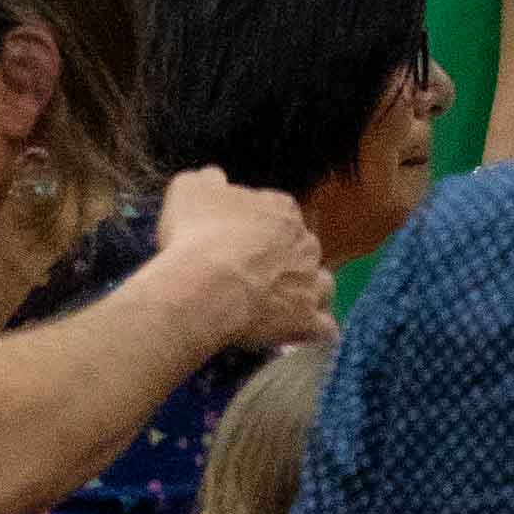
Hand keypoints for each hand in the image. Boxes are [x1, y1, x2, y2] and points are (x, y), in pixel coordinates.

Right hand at [145, 167, 336, 353]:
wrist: (206, 284)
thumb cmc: (197, 234)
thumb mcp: (190, 190)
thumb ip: (206, 181)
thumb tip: (215, 178)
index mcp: (281, 209)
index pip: (278, 212)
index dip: (258, 227)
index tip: (237, 241)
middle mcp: (305, 242)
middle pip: (302, 249)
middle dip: (284, 260)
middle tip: (252, 276)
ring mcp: (311, 282)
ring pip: (323, 285)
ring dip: (307, 293)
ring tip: (281, 305)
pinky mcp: (308, 320)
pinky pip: (323, 328)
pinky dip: (312, 331)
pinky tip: (297, 336)